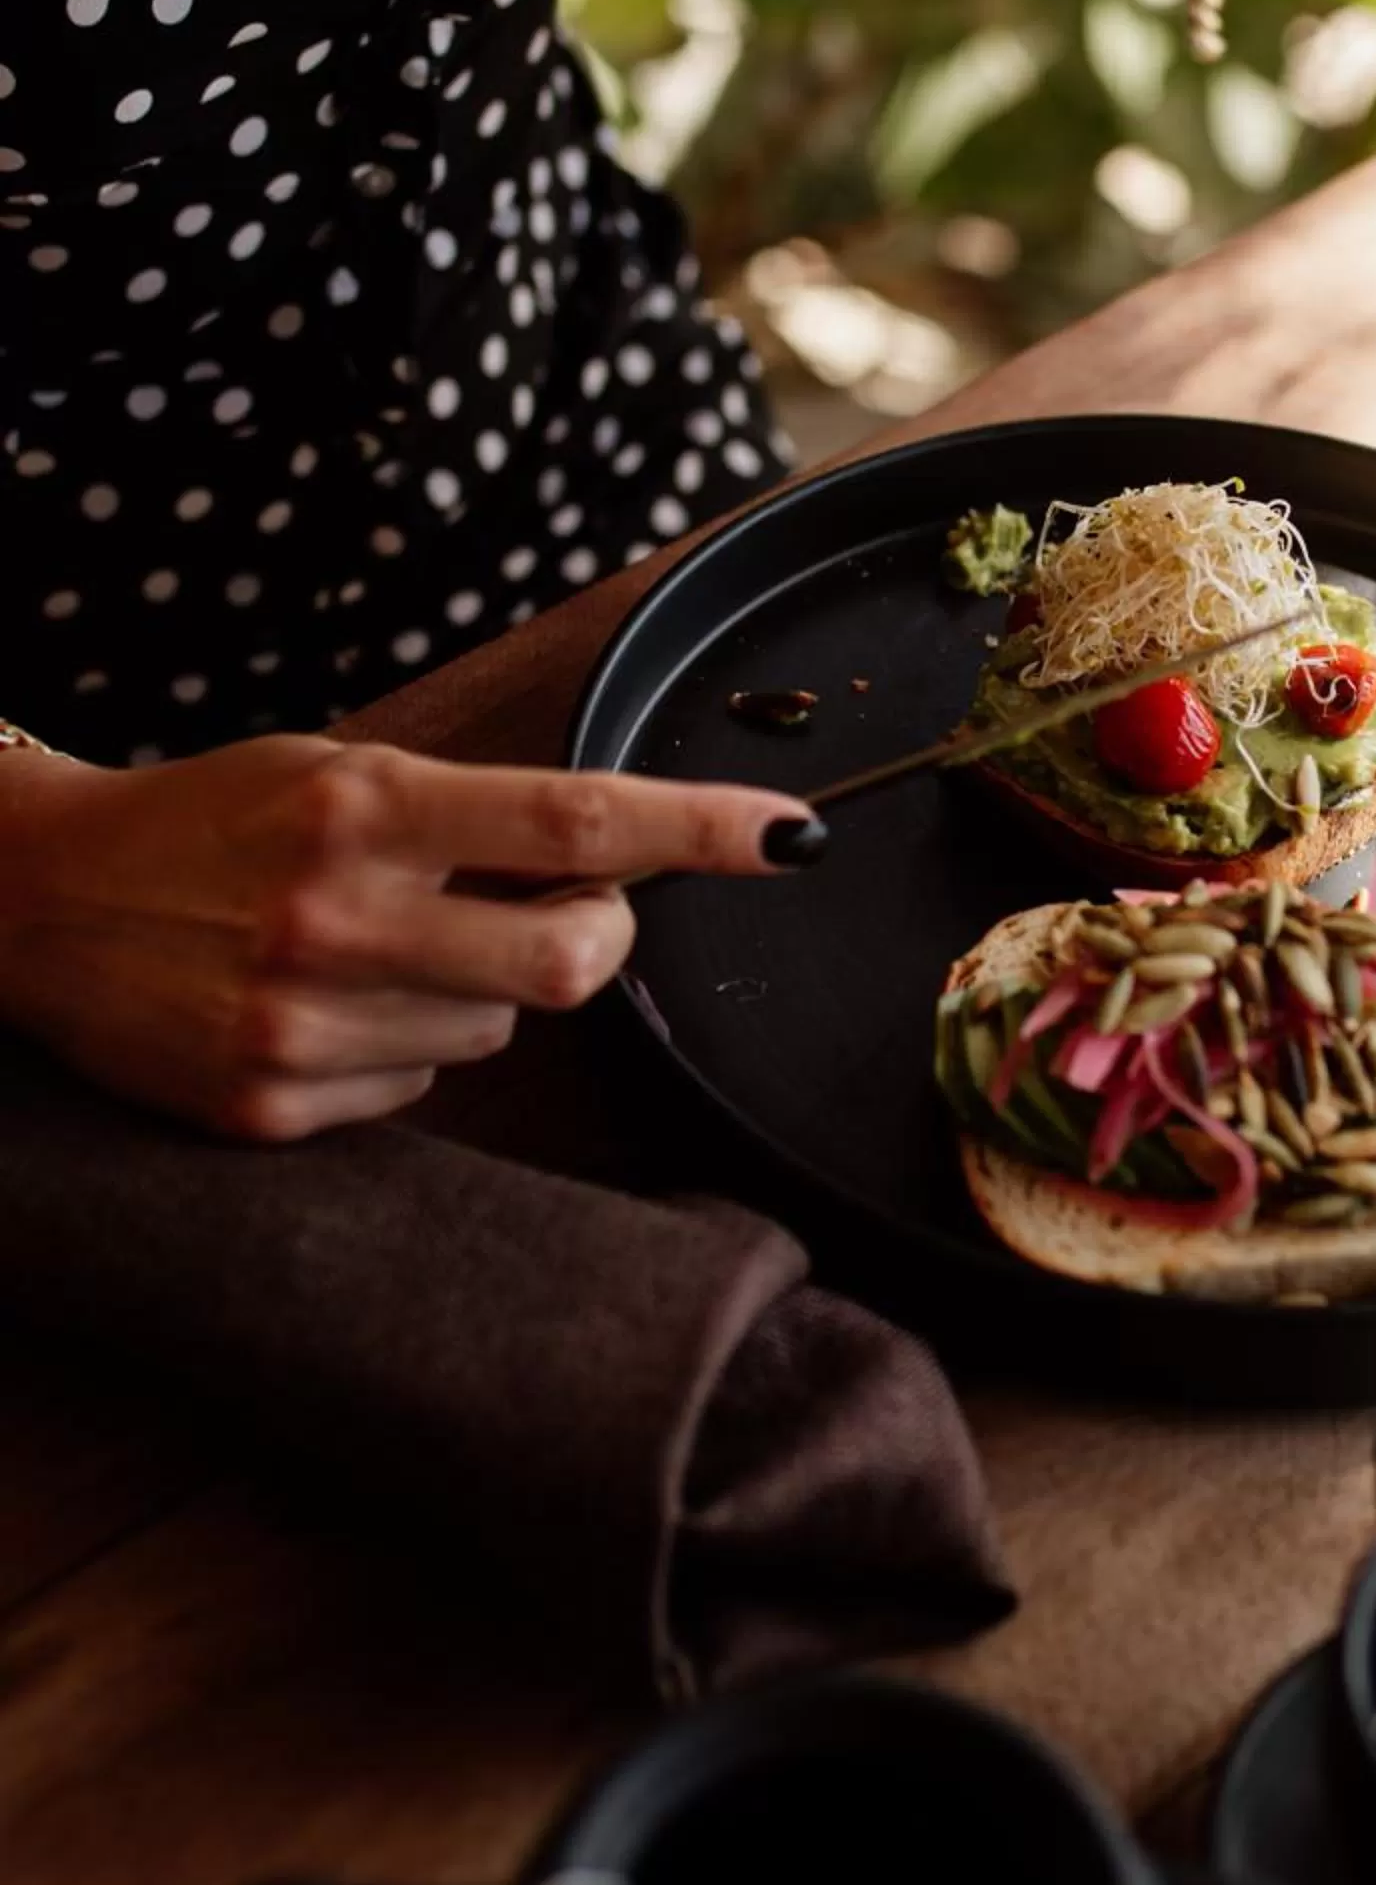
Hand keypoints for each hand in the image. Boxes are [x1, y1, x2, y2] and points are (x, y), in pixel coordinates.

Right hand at [0, 739, 823, 1141]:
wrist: (35, 902)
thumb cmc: (209, 822)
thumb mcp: (331, 774)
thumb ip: (464, 816)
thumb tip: (611, 864)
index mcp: (364, 811)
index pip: (574, 820)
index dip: (698, 830)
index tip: (790, 835)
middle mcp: (340, 920)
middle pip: (570, 964)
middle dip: (597, 939)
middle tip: (565, 909)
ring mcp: (304, 1027)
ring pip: (498, 1035)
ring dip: (478, 994)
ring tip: (377, 949)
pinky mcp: (270, 1110)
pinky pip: (417, 1090)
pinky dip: (400, 1051)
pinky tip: (320, 1006)